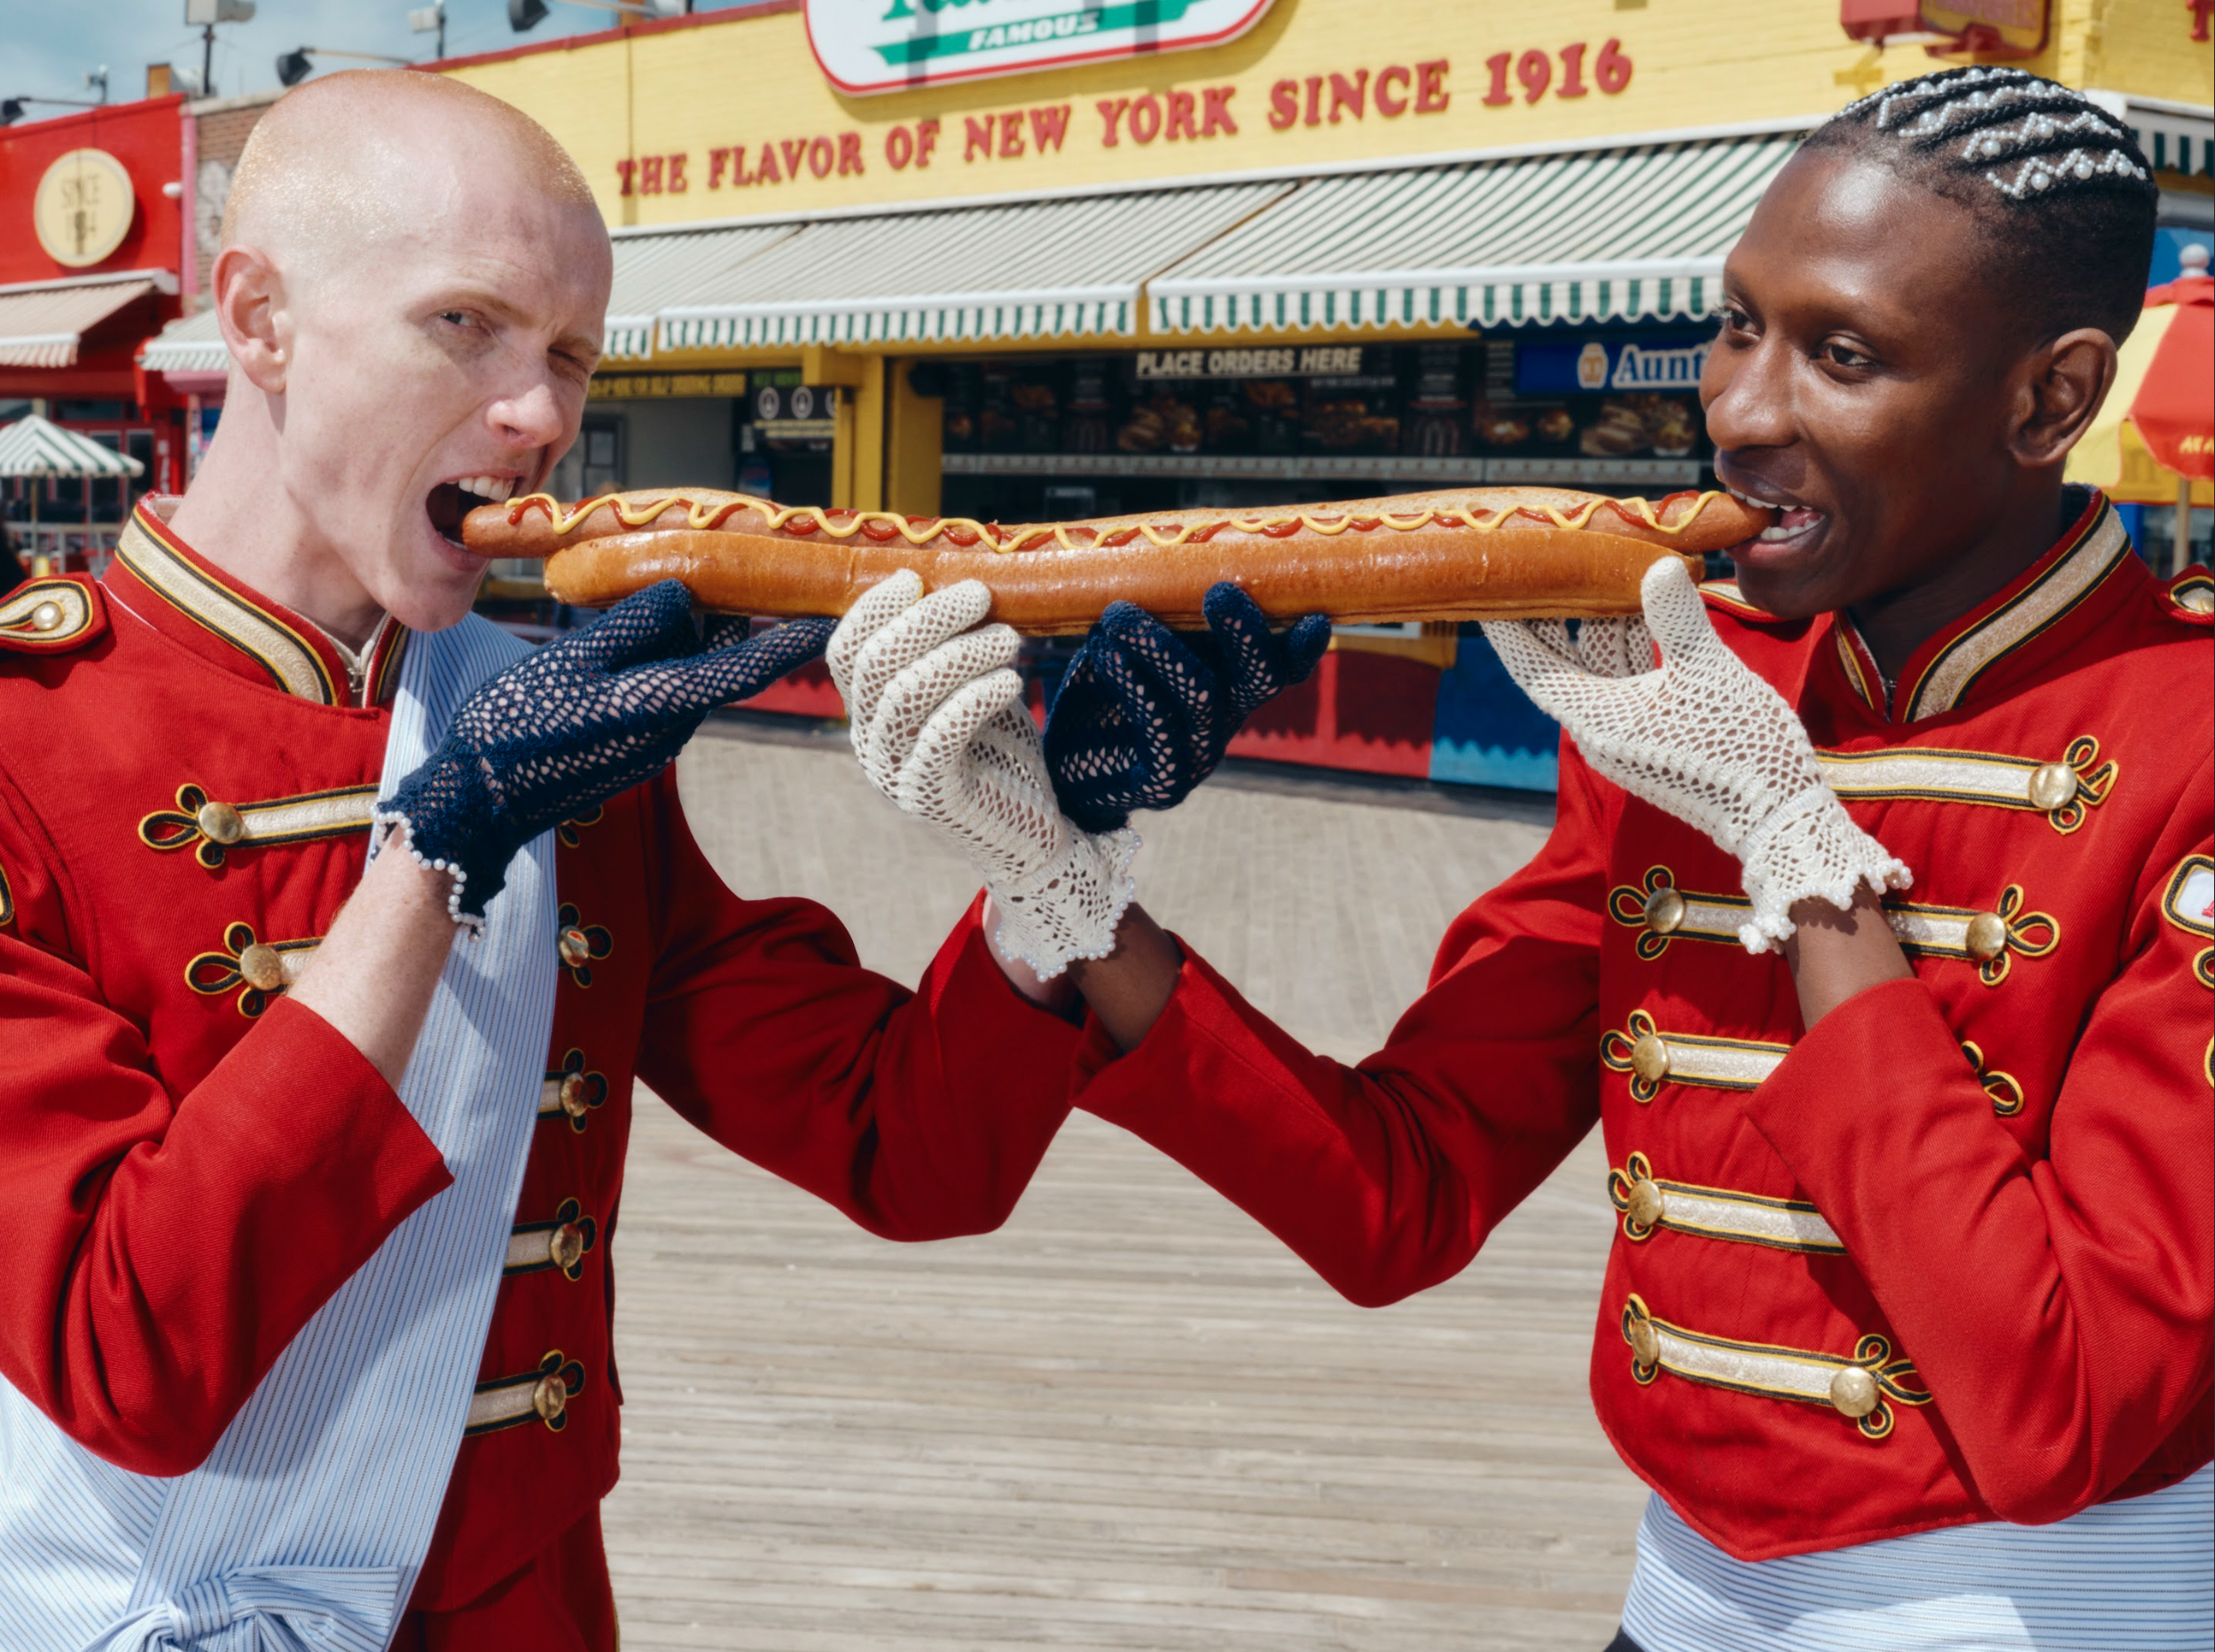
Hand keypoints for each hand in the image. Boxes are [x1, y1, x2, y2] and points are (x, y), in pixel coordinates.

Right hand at [383, 580, 830, 920]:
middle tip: (735, 571)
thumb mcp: (571, 661)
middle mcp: (671, 730)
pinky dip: (660, 662)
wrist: (479, 799)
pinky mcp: (632, 748)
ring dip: (687, 640)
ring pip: (687, 678)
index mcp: (661, 706)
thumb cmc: (516, 726)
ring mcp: (652, 743)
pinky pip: (661, 694)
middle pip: (716, 666)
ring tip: (674, 592)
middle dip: (728, 624)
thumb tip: (681, 595)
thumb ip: (632, 626)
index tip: (828, 619)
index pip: (743, 669)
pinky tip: (633, 637)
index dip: (787, 642)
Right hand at [828, 571, 1137, 978]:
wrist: (1031, 837)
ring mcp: (895, 774)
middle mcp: (871, 745)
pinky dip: (974, 697)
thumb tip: (962, 587)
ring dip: (961, 653)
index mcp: (870, 716)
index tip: (916, 578)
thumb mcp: (974, 695)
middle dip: (928, 618)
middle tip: (981, 595)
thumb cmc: (1002, 758)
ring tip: (1010, 638)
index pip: (846, 653)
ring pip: (906, 694)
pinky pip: (939, 736)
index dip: (873, 610)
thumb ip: (954, 654)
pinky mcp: (931, 798)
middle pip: (877, 664)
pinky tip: (1012, 680)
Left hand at [1043, 583, 1330, 831]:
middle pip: (1261, 679)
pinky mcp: (1163, 780)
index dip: (1302, 647)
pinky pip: (1159, 727)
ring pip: (1202, 695)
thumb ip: (1151, 615)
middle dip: (1248, 635)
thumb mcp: (1129, 648)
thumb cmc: (1102, 696)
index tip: (1315, 618)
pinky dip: (1134, 683)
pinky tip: (1105, 654)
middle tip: (1220, 592)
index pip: (1281, 667)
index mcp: (1229, 684)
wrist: (1065, 771)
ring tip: (1118, 615)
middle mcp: (1225, 718)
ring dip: (1161, 647)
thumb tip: (1148, 558)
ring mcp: (1198, 754)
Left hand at [1482, 558, 1908, 950]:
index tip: (1487, 590)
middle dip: (1558, 610)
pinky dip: (1629, 646)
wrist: (1777, 817)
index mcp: (1596, 718)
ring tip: (1599, 566)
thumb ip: (1676, 617)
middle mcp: (1599, 730)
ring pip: (1600, 669)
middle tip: (1549, 559)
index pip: (1531, 666)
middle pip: (1563, 662)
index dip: (1507, 627)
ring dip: (1601, 623)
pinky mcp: (1651, 739)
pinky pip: (1626, 683)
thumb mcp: (1708, 671)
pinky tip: (1641, 608)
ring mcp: (1625, 737)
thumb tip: (1659, 566)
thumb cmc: (1740, 749)